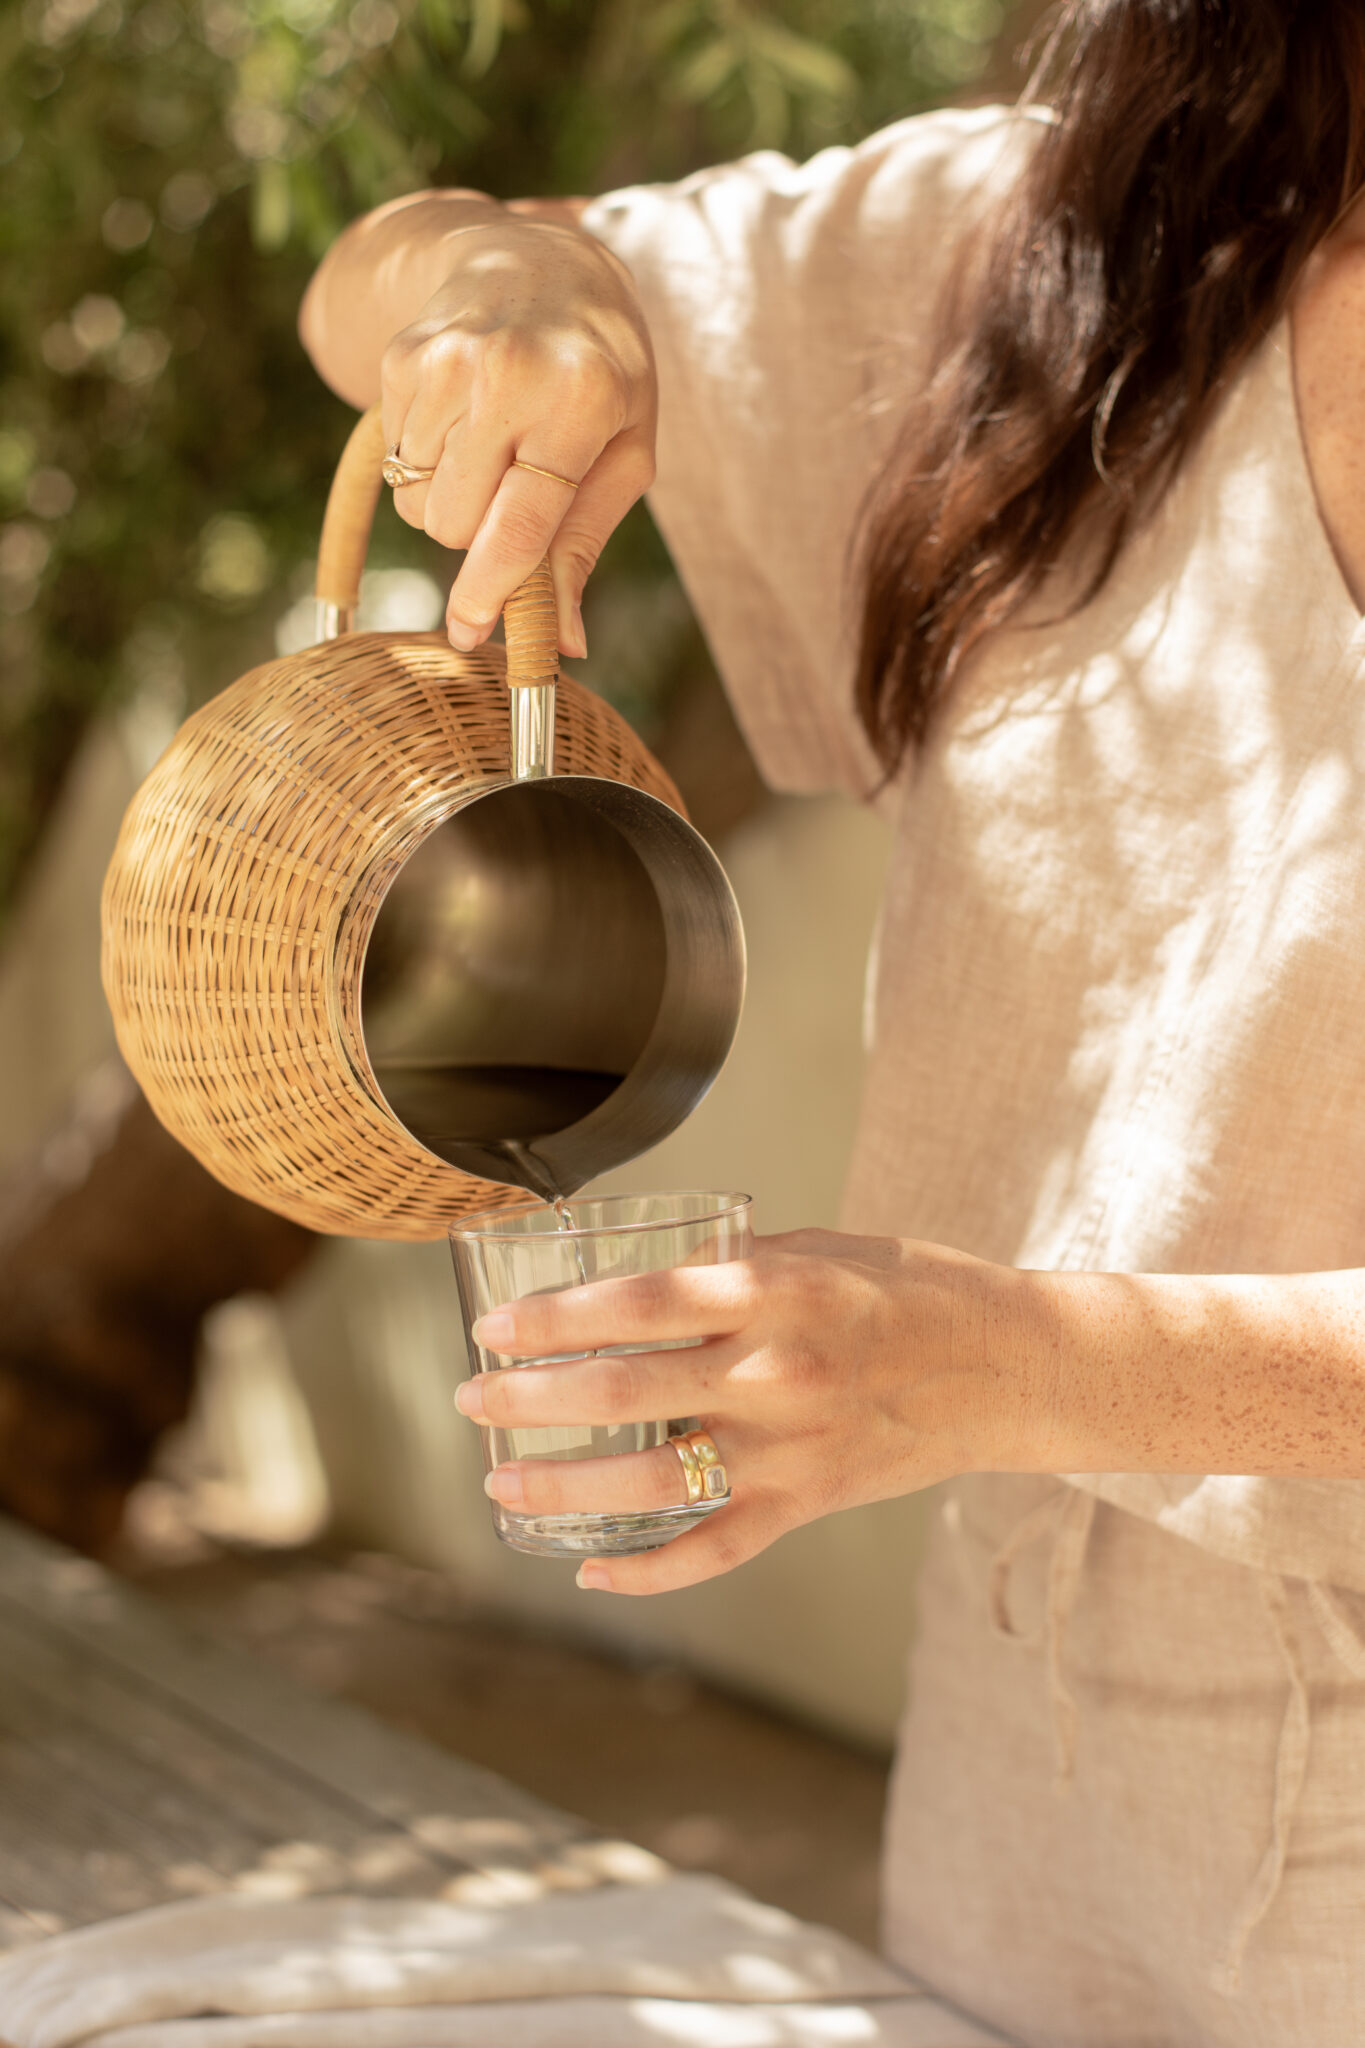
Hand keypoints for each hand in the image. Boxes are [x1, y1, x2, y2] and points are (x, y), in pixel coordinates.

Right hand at [379, 211, 656, 655]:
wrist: (541, 258)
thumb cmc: (602, 373)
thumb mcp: (625, 449)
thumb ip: (586, 544)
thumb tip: (567, 643)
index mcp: (582, 400)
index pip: (521, 523)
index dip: (491, 590)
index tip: (468, 633)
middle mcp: (509, 373)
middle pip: (456, 525)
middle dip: (478, 536)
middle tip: (512, 492)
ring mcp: (446, 359)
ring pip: (418, 501)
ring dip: (449, 500)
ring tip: (491, 445)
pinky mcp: (403, 355)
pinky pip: (396, 462)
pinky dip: (425, 461)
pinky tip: (463, 415)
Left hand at [455, 1229, 1032, 1593]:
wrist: (1010, 1366)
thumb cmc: (911, 1289)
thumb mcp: (816, 1248)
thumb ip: (726, 1266)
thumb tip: (634, 1280)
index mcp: (776, 1294)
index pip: (637, 1304)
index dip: (553, 1319)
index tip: (495, 1325)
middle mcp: (777, 1374)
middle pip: (623, 1394)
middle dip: (529, 1398)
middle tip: (473, 1396)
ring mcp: (792, 1450)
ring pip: (652, 1485)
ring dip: (563, 1488)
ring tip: (501, 1480)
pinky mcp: (808, 1505)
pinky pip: (715, 1551)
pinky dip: (647, 1571)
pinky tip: (590, 1571)